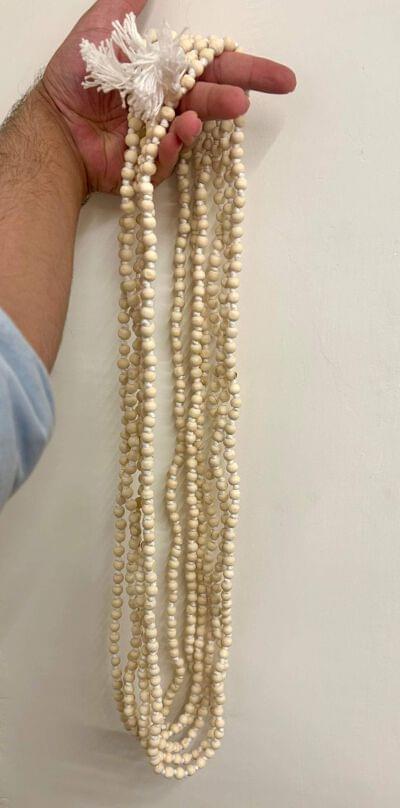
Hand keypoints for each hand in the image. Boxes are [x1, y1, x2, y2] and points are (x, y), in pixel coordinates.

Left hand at [40, 0, 295, 194]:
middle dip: (245, 87)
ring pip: (197, 122)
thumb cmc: (75, 78)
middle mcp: (168, 102)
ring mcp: (161, 135)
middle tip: (276, 84)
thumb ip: (128, 2)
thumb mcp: (101, 26)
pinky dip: (178, 142)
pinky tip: (183, 126)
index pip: (209, 65)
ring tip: (234, 104)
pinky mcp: (151, 164)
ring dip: (216, 110)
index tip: (278, 75)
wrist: (54, 125)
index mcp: (163, 72)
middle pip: (212, 92)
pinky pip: (171, 154)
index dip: (243, 66)